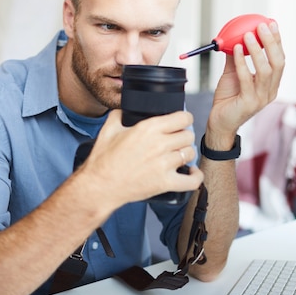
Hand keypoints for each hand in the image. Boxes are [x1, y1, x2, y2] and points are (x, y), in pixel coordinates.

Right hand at [79, 110, 203, 206]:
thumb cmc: (103, 160)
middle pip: (188, 135)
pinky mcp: (165, 183)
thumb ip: (119, 114)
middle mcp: (159, 144)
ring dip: (186, 153)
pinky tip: (191, 172)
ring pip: (190, 153)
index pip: (182, 118)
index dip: (184, 119)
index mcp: (148, 128)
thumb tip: (124, 108)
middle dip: (183, 136)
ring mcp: (164, 164)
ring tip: (178, 155)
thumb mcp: (108, 129)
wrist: (100, 186)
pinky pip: (192, 180)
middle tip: (176, 140)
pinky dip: (195, 176)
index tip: (181, 122)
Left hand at [207, 21, 284, 144]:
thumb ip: (236, 58)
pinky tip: (235, 50)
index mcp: (271, 84)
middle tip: (262, 26)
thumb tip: (234, 37)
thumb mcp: (233, 74)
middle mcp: (270, 91)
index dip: (277, 41)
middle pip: (277, 63)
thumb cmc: (227, 99)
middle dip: (272, 42)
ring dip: (257, 50)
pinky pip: (247, 79)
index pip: (279, 59)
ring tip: (247, 35)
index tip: (271, 24)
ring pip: (265, 71)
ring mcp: (261, 99)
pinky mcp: (249, 103)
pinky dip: (242, 62)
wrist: (219, 122)